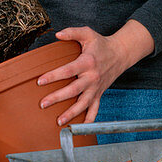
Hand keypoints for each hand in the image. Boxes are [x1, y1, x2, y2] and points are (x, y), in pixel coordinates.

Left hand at [36, 21, 154, 125]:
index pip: (68, 70)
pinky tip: (79, 128)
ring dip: (71, 114)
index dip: (54, 76)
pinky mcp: (99, 94)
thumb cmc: (101, 44)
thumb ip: (72, 32)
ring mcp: (96, 88)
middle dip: (57, 98)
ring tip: (59, 122)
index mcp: (88, 62)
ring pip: (84, 104)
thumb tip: (57, 34)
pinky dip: (89, 120)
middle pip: (74, 90)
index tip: (40, 81)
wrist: (121, 54)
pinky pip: (95, 109)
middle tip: (43, 104)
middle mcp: (92, 77)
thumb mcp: (88, 33)